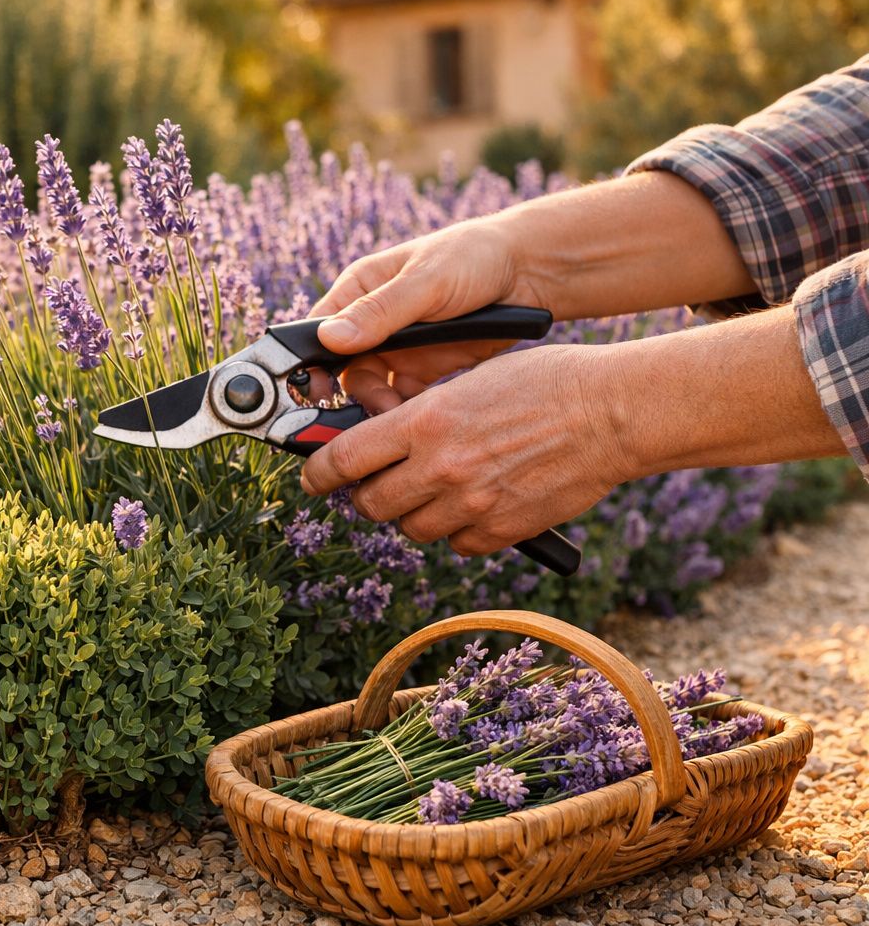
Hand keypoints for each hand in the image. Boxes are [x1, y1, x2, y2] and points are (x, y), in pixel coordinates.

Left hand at [299, 344, 634, 555]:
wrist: (611, 412)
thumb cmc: (544, 382)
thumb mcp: (466, 380)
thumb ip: (419, 411)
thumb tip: (380, 433)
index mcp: (425, 421)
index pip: (344, 459)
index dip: (318, 473)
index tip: (314, 478)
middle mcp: (440, 466)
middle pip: (370, 504)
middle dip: (367, 496)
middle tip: (378, 484)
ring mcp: (471, 504)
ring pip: (412, 529)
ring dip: (413, 513)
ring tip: (435, 489)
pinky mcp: (502, 531)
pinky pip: (458, 546)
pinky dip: (458, 531)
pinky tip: (475, 504)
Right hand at [309, 218, 550, 412]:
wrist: (530, 271)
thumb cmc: (474, 256)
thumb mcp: (427, 281)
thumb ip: (380, 311)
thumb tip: (329, 338)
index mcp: (359, 290)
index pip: (317, 332)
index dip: (310, 364)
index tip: (317, 393)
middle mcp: (370, 322)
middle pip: (339, 369)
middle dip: (349, 394)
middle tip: (370, 412)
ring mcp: (395, 348)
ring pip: (366, 390)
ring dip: (376, 407)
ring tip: (397, 416)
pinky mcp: (420, 370)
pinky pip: (399, 401)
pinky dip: (403, 413)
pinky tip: (416, 419)